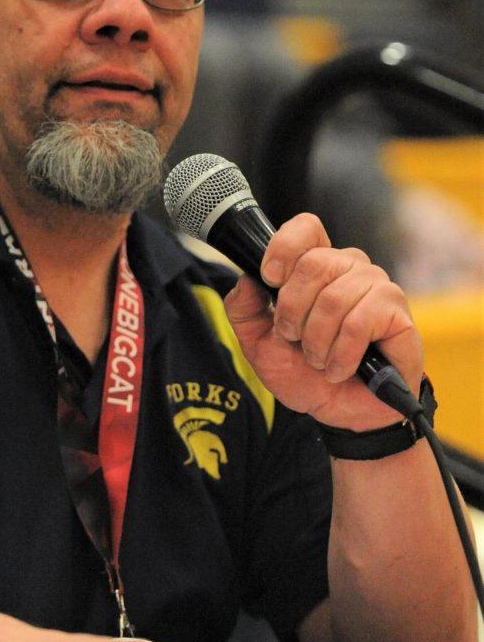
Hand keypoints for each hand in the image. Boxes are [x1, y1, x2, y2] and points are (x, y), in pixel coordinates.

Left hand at [224, 213, 423, 430]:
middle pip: (313, 264)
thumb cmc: (304, 374)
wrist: (339, 413)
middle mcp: (349, 268)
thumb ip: (243, 309)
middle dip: (292, 312)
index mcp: (317, 266)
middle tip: (294, 339)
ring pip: (333, 298)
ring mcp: (377, 288)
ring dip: (316, 341)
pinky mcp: (398, 314)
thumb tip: (246, 279)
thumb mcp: (258, 344)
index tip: (270, 278)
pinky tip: (340, 368)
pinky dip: (341, 355)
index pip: (306, 227)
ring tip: (319, 360)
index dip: (284, 247)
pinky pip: (359, 323)